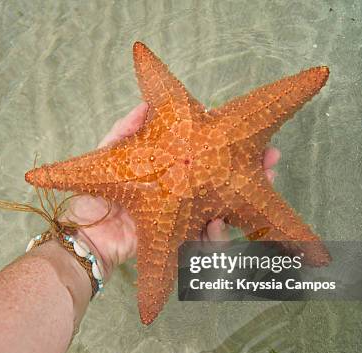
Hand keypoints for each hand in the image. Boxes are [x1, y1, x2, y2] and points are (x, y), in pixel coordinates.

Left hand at [62, 103, 280, 280]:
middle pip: (225, 181)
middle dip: (253, 171)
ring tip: (262, 190)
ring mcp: (185, 216)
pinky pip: (207, 239)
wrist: (88, 235)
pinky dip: (217, 236)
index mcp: (172, 170)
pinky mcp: (182, 239)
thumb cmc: (98, 194)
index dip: (228, 146)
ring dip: (245, 202)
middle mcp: (184, 191)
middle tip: (272, 161)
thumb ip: (126, 130)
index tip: (250, 134)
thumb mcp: (109, 155)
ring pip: (224, 209)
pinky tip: (219, 226)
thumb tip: (145, 103)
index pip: (206, 154)